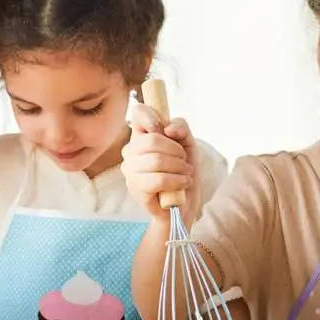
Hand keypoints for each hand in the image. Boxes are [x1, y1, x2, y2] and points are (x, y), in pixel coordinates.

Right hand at [121, 104, 198, 221]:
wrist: (184, 205)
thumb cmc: (183, 173)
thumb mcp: (188, 145)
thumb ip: (181, 128)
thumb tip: (168, 129)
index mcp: (141, 136)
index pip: (138, 113)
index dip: (154, 117)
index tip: (168, 131)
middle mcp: (130, 152)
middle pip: (152, 139)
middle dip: (177, 151)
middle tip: (184, 162)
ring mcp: (130, 171)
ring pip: (156, 160)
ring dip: (179, 167)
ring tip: (185, 174)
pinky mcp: (135, 189)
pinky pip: (158, 180)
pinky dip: (177, 181)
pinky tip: (182, 184)